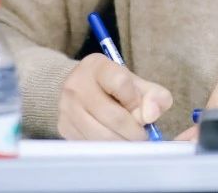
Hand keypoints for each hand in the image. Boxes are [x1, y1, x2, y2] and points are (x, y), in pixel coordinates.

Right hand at [58, 53, 172, 139]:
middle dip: (134, 132)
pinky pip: (90, 145)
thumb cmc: (113, 87)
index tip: (141, 109)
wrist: (80, 90)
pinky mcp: (63, 127)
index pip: (121, 83)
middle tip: (143, 138)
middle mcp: (77, 85)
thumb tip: (151, 116)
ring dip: (122, 144)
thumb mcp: (136, 83)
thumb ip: (154, 95)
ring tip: (131, 142)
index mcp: (97, 66)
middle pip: (113, 116)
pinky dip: (107, 149)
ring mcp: (67, 108)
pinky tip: (115, 144)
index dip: (137, 100)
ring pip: (102, 135)